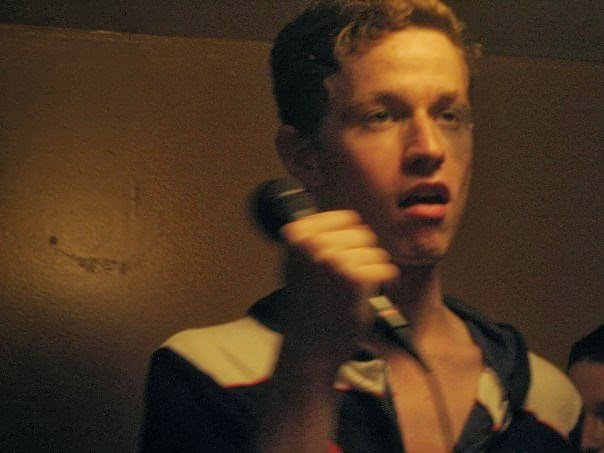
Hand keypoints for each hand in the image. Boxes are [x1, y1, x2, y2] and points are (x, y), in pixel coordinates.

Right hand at [280, 209, 399, 354]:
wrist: (309, 346)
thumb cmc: (310, 306)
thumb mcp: (302, 262)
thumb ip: (319, 237)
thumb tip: (349, 218)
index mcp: (297, 233)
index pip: (345, 218)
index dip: (348, 243)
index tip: (335, 266)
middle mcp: (312, 242)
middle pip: (362, 233)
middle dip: (360, 257)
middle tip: (344, 283)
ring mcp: (333, 258)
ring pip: (375, 251)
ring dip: (370, 271)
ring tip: (351, 291)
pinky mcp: (354, 278)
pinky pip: (386, 268)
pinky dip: (384, 284)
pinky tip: (365, 297)